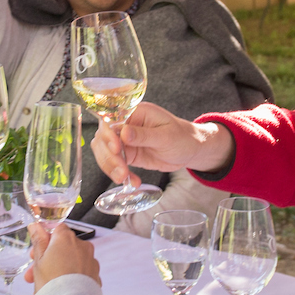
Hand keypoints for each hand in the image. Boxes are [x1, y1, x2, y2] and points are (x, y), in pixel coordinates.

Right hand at [25, 222, 100, 290]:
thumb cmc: (52, 283)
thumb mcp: (38, 260)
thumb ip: (38, 240)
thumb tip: (36, 226)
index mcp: (66, 238)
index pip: (56, 229)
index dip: (45, 240)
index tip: (36, 252)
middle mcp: (82, 246)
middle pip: (63, 246)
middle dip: (49, 256)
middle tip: (35, 271)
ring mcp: (91, 261)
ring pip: (72, 259)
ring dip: (60, 267)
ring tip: (46, 284)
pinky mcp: (95, 276)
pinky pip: (81, 271)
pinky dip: (72, 276)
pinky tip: (62, 287)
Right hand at [91, 102, 234, 184]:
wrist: (191, 150)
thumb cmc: (182, 137)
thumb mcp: (166, 136)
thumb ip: (144, 135)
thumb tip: (123, 132)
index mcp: (134, 112)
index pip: (111, 119)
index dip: (108, 134)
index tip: (116, 149)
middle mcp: (125, 124)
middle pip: (103, 138)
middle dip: (109, 156)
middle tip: (122, 171)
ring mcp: (124, 140)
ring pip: (105, 152)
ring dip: (111, 167)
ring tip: (124, 179)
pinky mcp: (127, 154)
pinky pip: (115, 164)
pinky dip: (119, 174)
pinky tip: (132, 182)